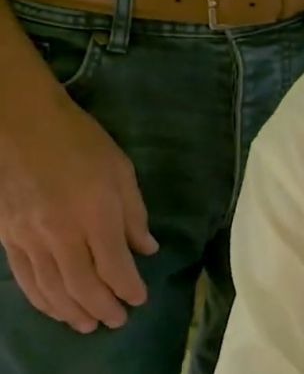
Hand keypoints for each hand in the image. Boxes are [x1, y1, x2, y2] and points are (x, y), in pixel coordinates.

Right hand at [0, 89, 157, 332]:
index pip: (114, 266)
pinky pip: (25, 279)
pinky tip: (56, 308)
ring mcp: (30, 238)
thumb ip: (134, 213)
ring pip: (51, 289)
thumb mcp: (121, 170)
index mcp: (95, 213)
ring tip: (90, 324)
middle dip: (104, 308)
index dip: (128, 289)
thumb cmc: (78, 141)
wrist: (20, 124)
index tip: (140, 299)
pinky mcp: (8, 237)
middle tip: (118, 321)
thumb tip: (146, 249)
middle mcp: (61, 233)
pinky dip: (42, 300)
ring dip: (72, 312)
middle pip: (82, 286)